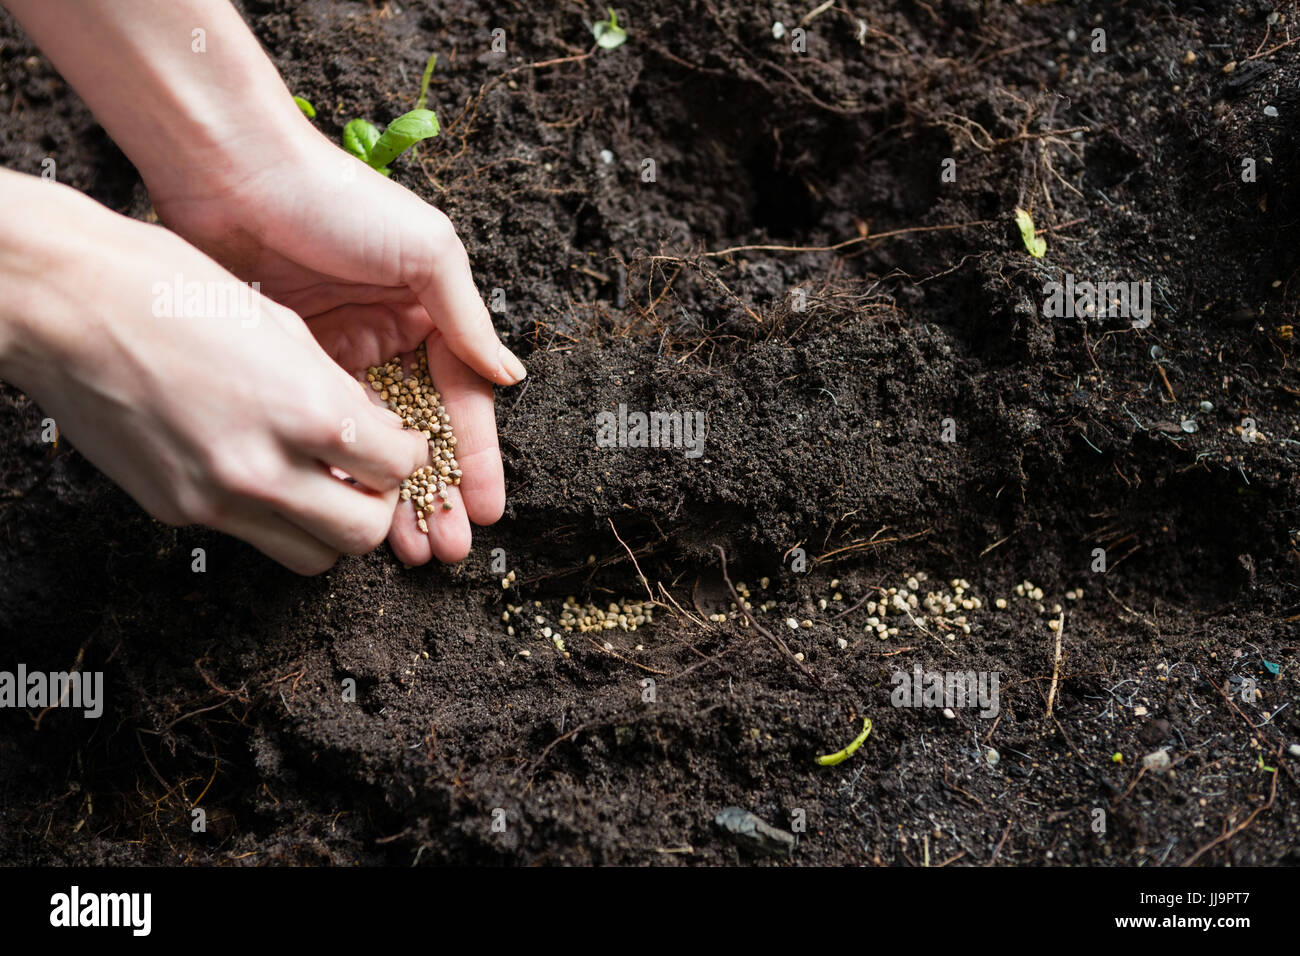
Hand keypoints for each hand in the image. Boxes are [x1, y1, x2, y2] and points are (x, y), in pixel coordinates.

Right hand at [0, 172, 430, 574]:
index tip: (400, 444)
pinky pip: (249, 536)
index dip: (409, 455)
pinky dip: (270, 517)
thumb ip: (336, 387)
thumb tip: (373, 426)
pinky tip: (261, 473)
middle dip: (378, 505)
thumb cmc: (164, 290)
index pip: (397, 469)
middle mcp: (264, 468)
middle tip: (368, 475)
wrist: (62, 302)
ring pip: (313, 557)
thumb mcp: (281, 323)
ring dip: (329, 527)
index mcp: (304, 409)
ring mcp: (217, 498)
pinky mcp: (178, 512)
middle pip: (364, 535)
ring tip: (320, 485)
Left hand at [146, 129, 523, 565]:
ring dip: (393, 495)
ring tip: (408, 546)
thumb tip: (509, 376)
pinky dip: (343, 471)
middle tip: (446, 548)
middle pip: (422, 435)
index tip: (485, 509)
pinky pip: (326, 433)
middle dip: (437, 495)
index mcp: (430, 315)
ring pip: (376, 444)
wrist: (236, 174)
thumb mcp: (426, 250)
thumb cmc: (338, 200)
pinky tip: (352, 507)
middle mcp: (390, 341)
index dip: (475, 459)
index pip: (463, 403)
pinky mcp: (292, 366)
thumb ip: (465, 319)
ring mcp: (341, 358)